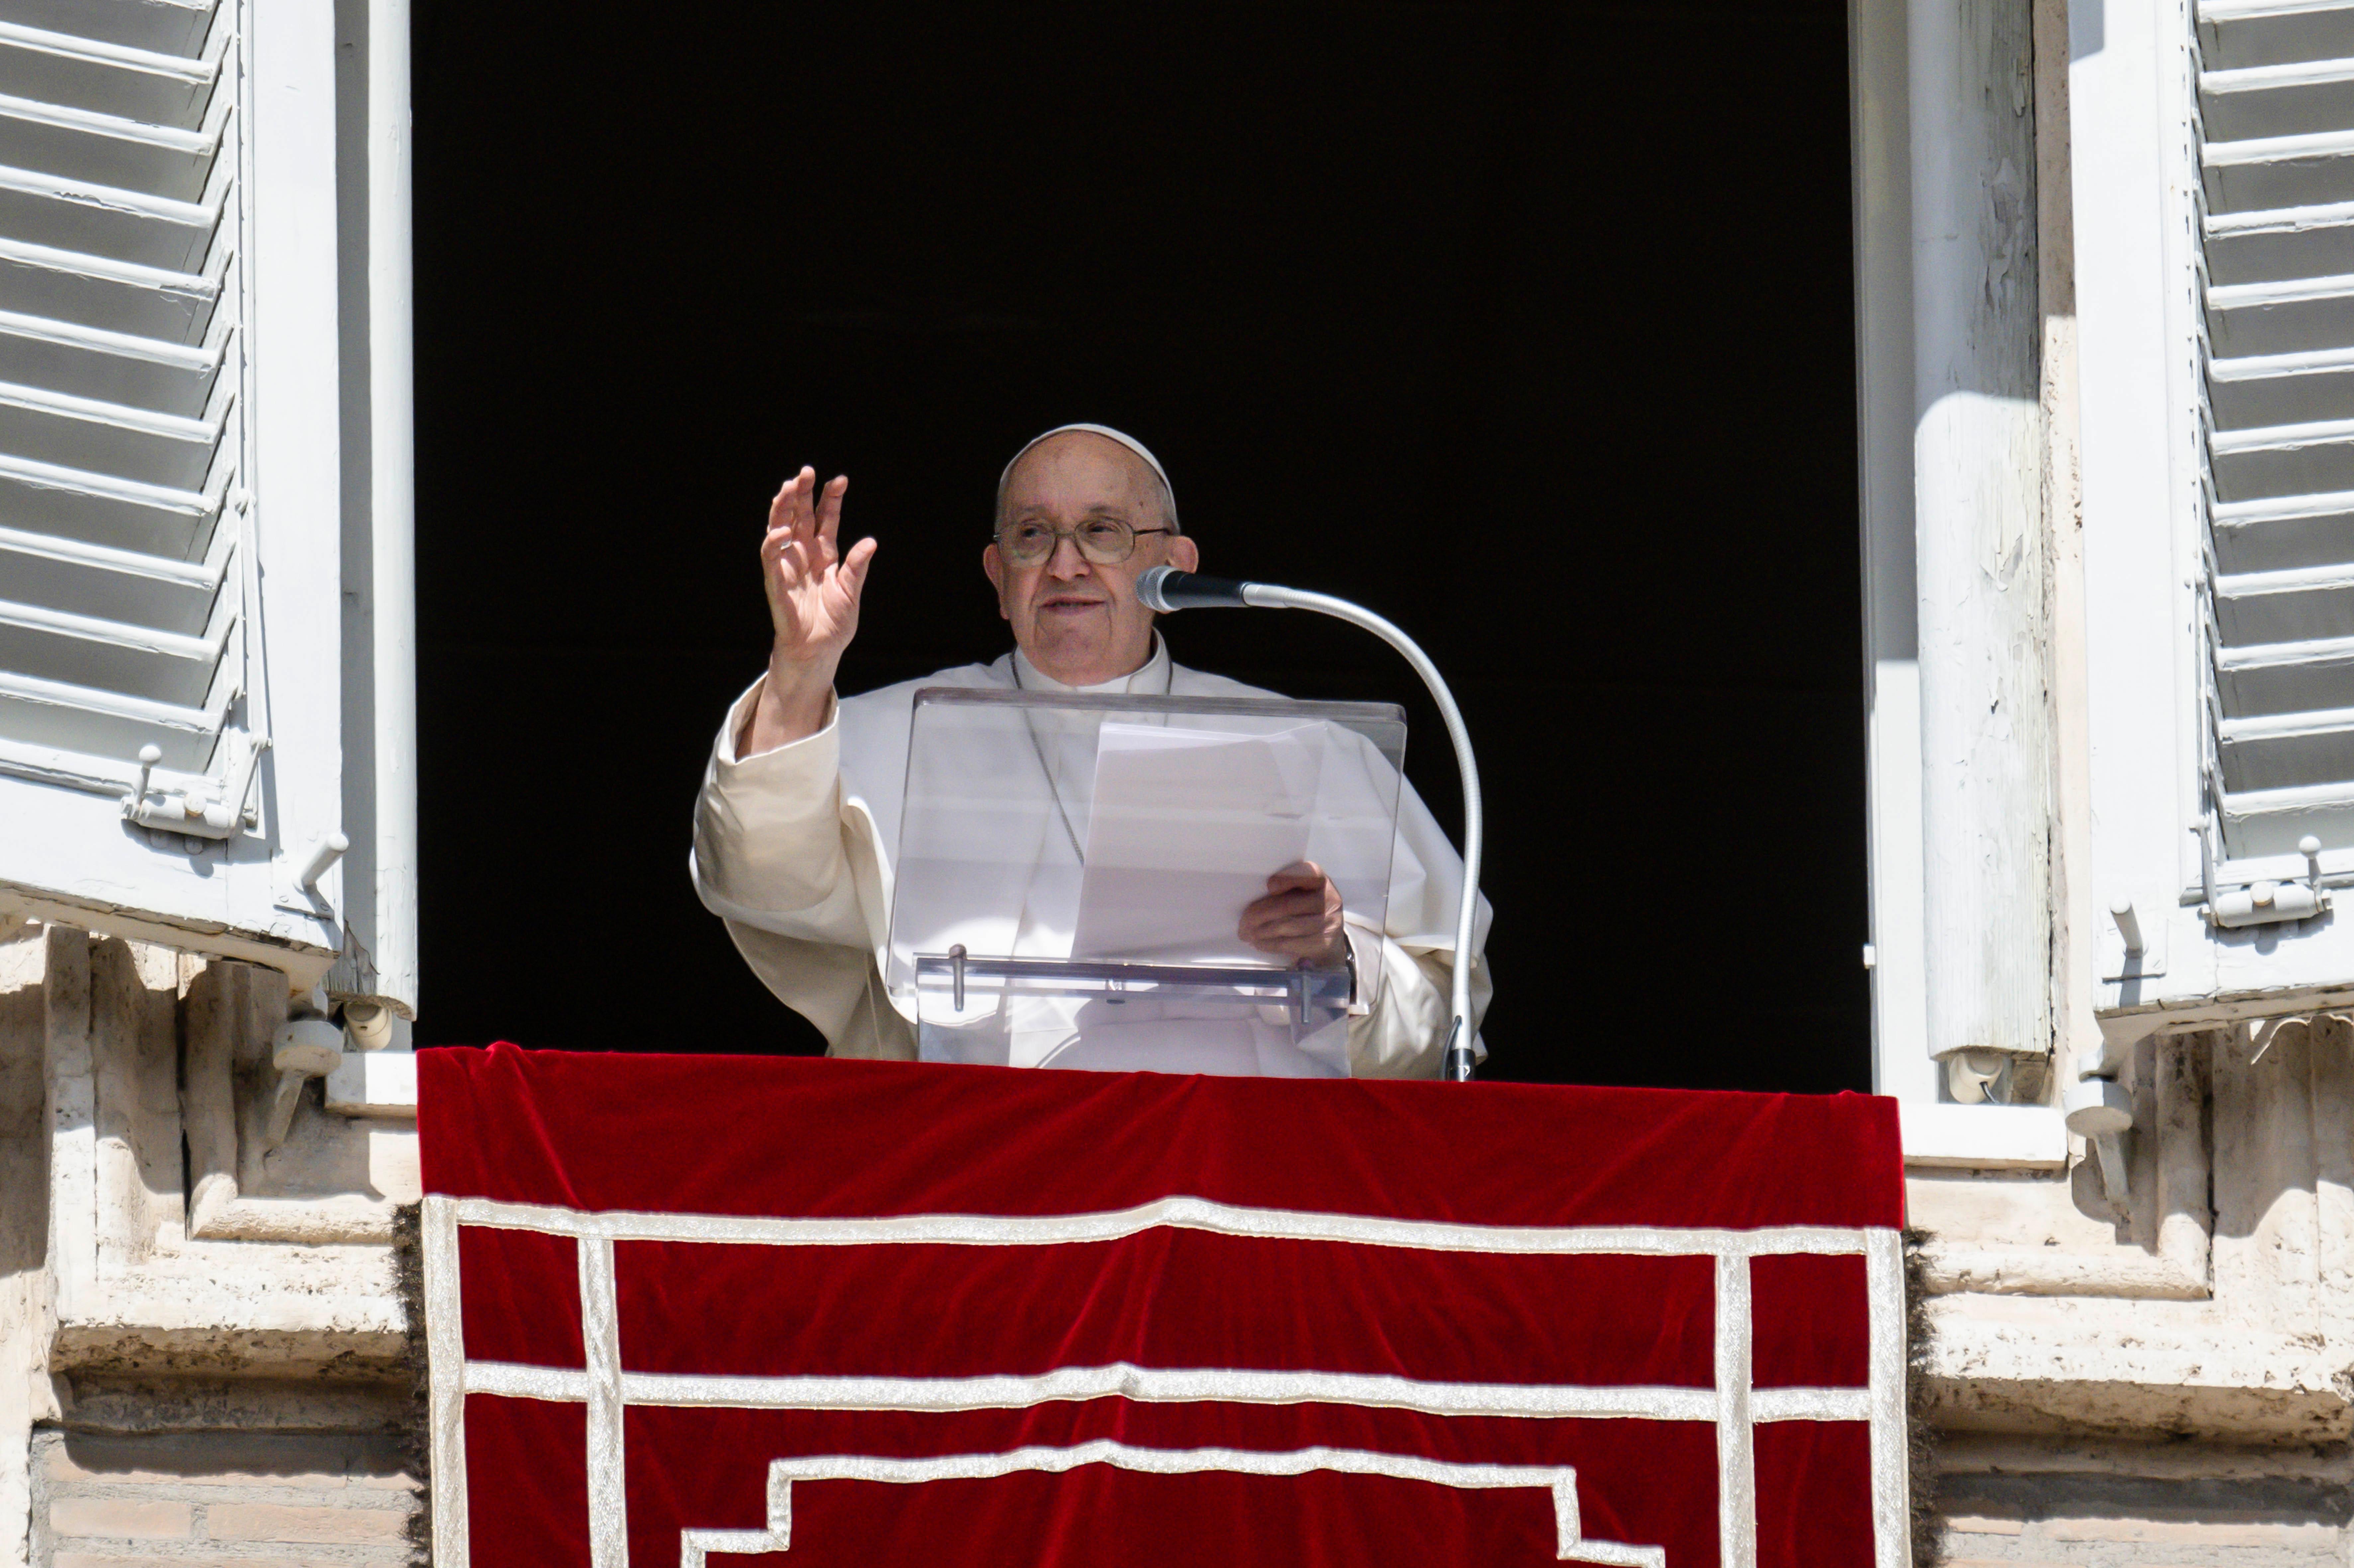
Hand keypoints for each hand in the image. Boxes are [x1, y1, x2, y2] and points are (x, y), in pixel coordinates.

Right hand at [741, 468, 876, 754]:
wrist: (819, 650)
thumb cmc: (834, 622)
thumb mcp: (851, 591)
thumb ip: (857, 567)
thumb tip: (870, 542)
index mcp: (824, 553)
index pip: (825, 518)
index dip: (830, 498)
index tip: (840, 480)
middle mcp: (804, 554)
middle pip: (799, 515)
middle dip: (801, 493)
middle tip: (807, 472)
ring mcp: (788, 564)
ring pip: (780, 526)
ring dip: (783, 507)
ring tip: (789, 487)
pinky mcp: (776, 580)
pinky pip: (771, 556)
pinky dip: (774, 542)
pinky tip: (783, 530)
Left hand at [1240, 860, 1347, 966]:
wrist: (1329, 942)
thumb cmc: (1306, 912)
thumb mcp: (1301, 896)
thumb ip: (1284, 892)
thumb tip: (1250, 900)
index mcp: (1320, 880)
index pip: (1308, 872)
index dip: (1288, 878)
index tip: (1269, 886)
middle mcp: (1328, 898)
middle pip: (1288, 905)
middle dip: (1259, 914)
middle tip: (1243, 922)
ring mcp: (1328, 922)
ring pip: (1286, 926)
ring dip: (1261, 931)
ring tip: (1246, 934)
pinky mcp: (1323, 943)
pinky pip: (1290, 944)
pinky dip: (1270, 944)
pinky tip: (1259, 943)